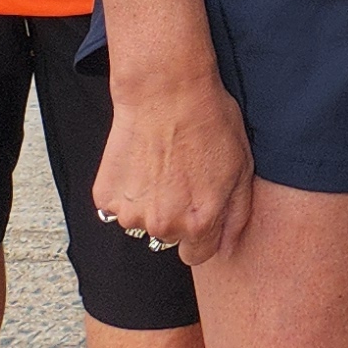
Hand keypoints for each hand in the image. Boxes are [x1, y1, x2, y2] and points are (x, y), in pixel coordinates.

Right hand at [87, 64, 256, 267]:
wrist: (166, 92)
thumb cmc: (210, 124)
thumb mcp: (242, 167)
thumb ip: (237, 216)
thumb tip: (228, 249)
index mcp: (199, 223)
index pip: (197, 255)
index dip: (202, 233)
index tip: (200, 209)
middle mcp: (163, 226)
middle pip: (169, 238)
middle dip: (177, 216)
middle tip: (181, 178)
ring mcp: (130, 213)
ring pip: (142, 222)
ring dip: (150, 203)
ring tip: (161, 166)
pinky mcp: (105, 198)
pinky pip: (118, 206)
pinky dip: (127, 190)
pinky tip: (141, 162)